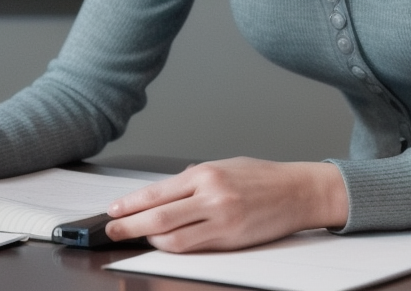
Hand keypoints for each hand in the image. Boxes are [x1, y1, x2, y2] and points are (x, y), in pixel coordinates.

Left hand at [104, 157, 347, 251]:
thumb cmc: (263, 176)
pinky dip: (174, 246)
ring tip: (137, 237)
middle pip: (158, 217)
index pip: (157, 192)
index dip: (130, 204)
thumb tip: (167, 190)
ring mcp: (221, 220)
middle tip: (112, 230)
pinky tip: (165, 243)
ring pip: (173, 238)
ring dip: (150, 240)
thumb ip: (194, 177)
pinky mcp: (231, 239)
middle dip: (129, 225)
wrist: (298, 192)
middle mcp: (212, 195)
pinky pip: (194, 247)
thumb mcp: (224, 165)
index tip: (114, 210)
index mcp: (206, 172)